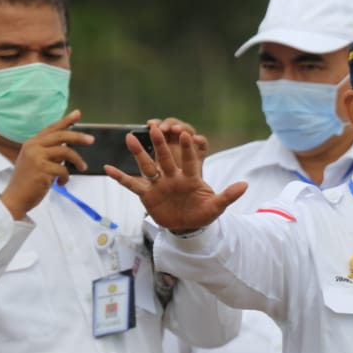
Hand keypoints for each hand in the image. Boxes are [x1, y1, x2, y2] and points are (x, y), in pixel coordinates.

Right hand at [0, 110, 90, 219]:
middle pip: (61, 136)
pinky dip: (66, 177)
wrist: (16, 197)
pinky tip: (61, 183)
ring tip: (82, 168)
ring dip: (77, 161)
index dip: (65, 121)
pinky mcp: (42, 169)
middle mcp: (33, 147)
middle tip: (92, 139)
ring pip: (66, 151)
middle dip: (79, 137)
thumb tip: (69, 147)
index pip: (51, 128)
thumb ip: (49, 152)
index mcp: (32, 143)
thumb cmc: (28, 181)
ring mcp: (37, 157)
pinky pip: (64, 169)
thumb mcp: (36, 162)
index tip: (78, 114)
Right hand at [105, 123, 244, 231]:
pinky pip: (132, 185)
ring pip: (147, 166)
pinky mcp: (147, 195)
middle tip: (156, 126)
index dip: (187, 149)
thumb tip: (245, 185)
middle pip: (165, 158)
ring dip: (138, 153)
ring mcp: (159, 185)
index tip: (186, 134)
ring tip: (129, 137)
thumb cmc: (203, 213)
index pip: (189, 160)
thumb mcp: (217, 206)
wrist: (188, 226)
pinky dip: (120, 178)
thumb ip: (228, 195)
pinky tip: (107, 168)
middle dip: (161, 144)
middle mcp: (172, 177)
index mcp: (190, 178)